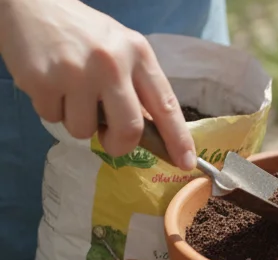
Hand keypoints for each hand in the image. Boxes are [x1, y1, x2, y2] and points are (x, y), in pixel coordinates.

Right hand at [0, 0, 195, 168]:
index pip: (165, 104)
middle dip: (120, 144)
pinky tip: (49, 83)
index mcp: (138, 53)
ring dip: (77, 121)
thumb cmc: (81, 32)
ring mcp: (76, 73)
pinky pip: (53, 118)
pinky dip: (51, 109)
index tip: (185, 162)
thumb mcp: (120, 48)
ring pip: (85, 130)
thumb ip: (136, 84)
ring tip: (69, 92)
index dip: (177, 138)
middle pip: (129, 129)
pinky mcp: (43, 81)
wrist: (30, 4)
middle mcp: (112, 63)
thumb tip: (150, 129)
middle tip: (111, 140)